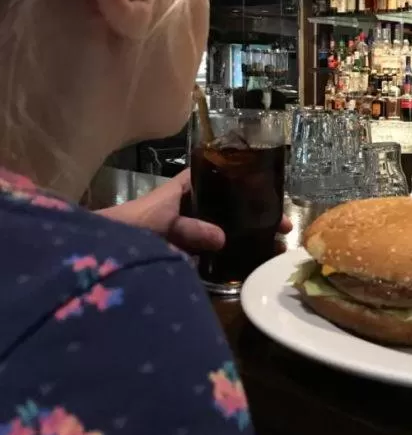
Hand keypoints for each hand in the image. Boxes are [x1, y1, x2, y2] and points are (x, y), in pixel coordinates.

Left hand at [96, 169, 292, 252]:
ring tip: (276, 246)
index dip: (244, 177)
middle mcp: (194, 205)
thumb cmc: (134, 224)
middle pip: (233, 205)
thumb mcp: (164, 221)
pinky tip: (253, 261)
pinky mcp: (190, 250)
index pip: (220, 173)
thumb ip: (192, 229)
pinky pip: (218, 250)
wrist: (104, 249)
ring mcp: (193, 228)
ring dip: (251, 235)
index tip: (269, 186)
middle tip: (284, 225)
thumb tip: (224, 239)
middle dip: (258, 213)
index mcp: (188, 188)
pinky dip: (235, 254)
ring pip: (230, 227)